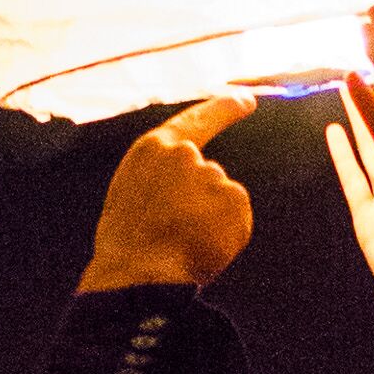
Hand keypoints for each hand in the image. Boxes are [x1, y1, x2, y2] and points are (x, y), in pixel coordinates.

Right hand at [80, 93, 256, 292]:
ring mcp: (211, 175)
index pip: (197, 119)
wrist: (138, 273)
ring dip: (210, 220)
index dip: (225, 108)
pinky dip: (226, 235)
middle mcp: (185, 155)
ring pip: (221, 199)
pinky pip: (236, 219)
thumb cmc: (127, 242)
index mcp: (154, 149)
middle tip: (173, 231)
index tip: (247, 100)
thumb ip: (160, 176)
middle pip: (206, 173)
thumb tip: (186, 186)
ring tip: (181, 242)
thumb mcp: (130, 192)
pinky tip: (203, 247)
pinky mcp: (234, 199)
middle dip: (199, 201)